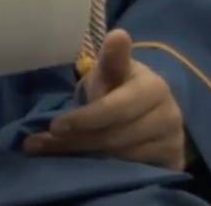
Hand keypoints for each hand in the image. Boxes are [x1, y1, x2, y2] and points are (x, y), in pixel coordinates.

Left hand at [23, 30, 186, 170]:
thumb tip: (117, 35)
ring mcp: (172, 142)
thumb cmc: (126, 88)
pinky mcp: (172, 163)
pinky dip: (105, 173)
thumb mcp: (115, 72)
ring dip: (83, 158)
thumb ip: (111, 61)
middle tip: (38, 145)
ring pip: (120, 159)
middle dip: (74, 141)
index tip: (54, 126)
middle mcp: (169, 115)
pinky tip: (83, 168)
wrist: (157, 113)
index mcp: (153, 87)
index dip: (84, 119)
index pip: (115, 108)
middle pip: (113, 137)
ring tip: (51, 154)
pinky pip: (133, 174)